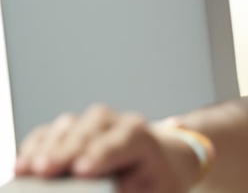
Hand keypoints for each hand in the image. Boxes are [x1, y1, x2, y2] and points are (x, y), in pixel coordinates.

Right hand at [14, 105, 201, 192]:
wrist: (161, 160)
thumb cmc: (154, 179)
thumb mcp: (151, 190)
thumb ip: (128, 188)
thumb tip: (107, 190)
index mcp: (144, 139)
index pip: (126, 140)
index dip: (102, 153)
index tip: (82, 169)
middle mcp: (119, 123)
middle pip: (92, 130)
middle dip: (68, 150)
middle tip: (45, 169)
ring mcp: (94, 123)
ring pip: (70, 125)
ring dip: (49, 147)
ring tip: (32, 168)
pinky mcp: (73, 129)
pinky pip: (51, 131)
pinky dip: (37, 145)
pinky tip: (25, 163)